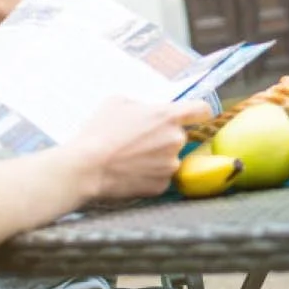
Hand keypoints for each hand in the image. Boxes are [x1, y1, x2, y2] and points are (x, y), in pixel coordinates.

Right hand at [65, 94, 211, 206]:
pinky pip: (159, 177)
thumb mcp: (117, 102)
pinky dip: (147, 175)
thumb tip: (147, 112)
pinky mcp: (160, 186)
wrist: (86, 168)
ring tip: (128, 159)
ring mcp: (170, 166)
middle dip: (162, 137)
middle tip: (137, 141)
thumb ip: (141, 104)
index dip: (199, 112)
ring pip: (168, 158)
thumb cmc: (99, 131)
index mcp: (169, 116)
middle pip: (179, 136)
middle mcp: (176, 140)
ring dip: (154, 157)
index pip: (202, 110)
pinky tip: (128, 173)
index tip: (195, 116)